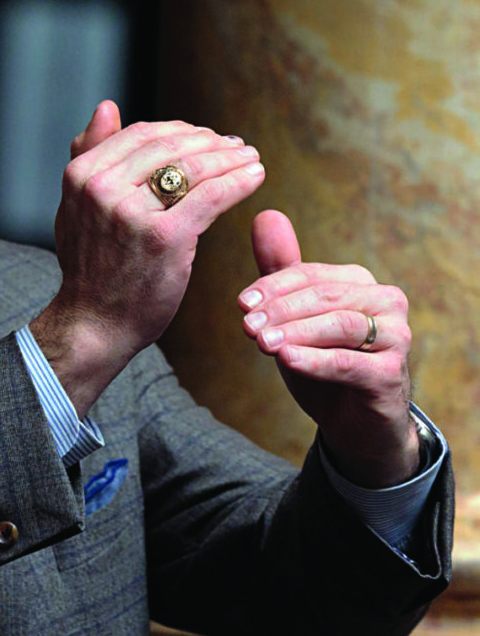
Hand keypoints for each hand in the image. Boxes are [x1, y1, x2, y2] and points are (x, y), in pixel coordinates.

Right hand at [31, 101, 265, 414]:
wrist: (93, 323)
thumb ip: (90, 155)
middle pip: (170, 146)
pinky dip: (239, 182)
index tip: (205, 137)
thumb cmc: (91, 266)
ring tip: (251, 158)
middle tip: (236, 145)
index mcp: (80, 174)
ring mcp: (131, 213)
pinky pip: (212, 196)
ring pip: (194, 168)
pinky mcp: (165, 237)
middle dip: (210, 142)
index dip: (180, 131)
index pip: (141, 135)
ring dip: (231, 157)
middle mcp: (101, 188)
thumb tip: (106, 106)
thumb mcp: (76, 205)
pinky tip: (256, 177)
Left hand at [239, 209, 419, 487]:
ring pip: (338, 325)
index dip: (271, 287)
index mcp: (359, 282)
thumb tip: (266, 214)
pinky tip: (286, 360)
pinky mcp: (392, 373)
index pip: (309, 275)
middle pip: (323, 296)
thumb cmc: (321, 360)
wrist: (353, 420)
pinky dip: (314, 359)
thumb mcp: (294, 316)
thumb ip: (281, 271)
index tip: (240, 304)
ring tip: (260, 342)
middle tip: (246, 325)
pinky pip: (349, 362)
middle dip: (279, 309)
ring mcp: (395, 337)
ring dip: (294, 332)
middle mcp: (385, 302)